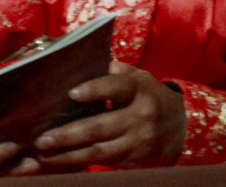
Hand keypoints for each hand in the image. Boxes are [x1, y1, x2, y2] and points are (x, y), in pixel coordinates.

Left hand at [33, 62, 185, 169]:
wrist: (183, 128)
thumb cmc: (148, 95)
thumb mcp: (137, 77)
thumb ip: (111, 70)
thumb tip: (76, 61)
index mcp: (139, 89)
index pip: (116, 87)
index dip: (94, 90)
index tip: (71, 93)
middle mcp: (140, 117)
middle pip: (100, 127)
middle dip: (69, 134)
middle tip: (42, 137)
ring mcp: (138, 142)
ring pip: (100, 151)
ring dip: (69, 154)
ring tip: (44, 153)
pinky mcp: (135, 161)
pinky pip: (105, 164)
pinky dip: (80, 162)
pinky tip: (60, 161)